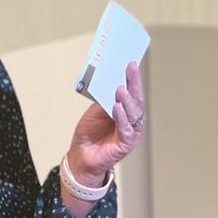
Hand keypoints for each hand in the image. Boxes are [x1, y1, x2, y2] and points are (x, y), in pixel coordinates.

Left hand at [67, 61, 145, 183]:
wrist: (81, 156)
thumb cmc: (90, 133)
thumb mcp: (95, 111)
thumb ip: (104, 99)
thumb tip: (110, 82)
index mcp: (126, 110)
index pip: (132, 90)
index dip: (132, 77)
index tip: (131, 61)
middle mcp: (132, 120)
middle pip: (135, 99)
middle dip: (133, 82)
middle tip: (130, 67)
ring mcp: (131, 132)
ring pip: (133, 113)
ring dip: (127, 99)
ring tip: (121, 88)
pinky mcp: (126, 144)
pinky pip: (126, 129)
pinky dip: (121, 117)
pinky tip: (117, 107)